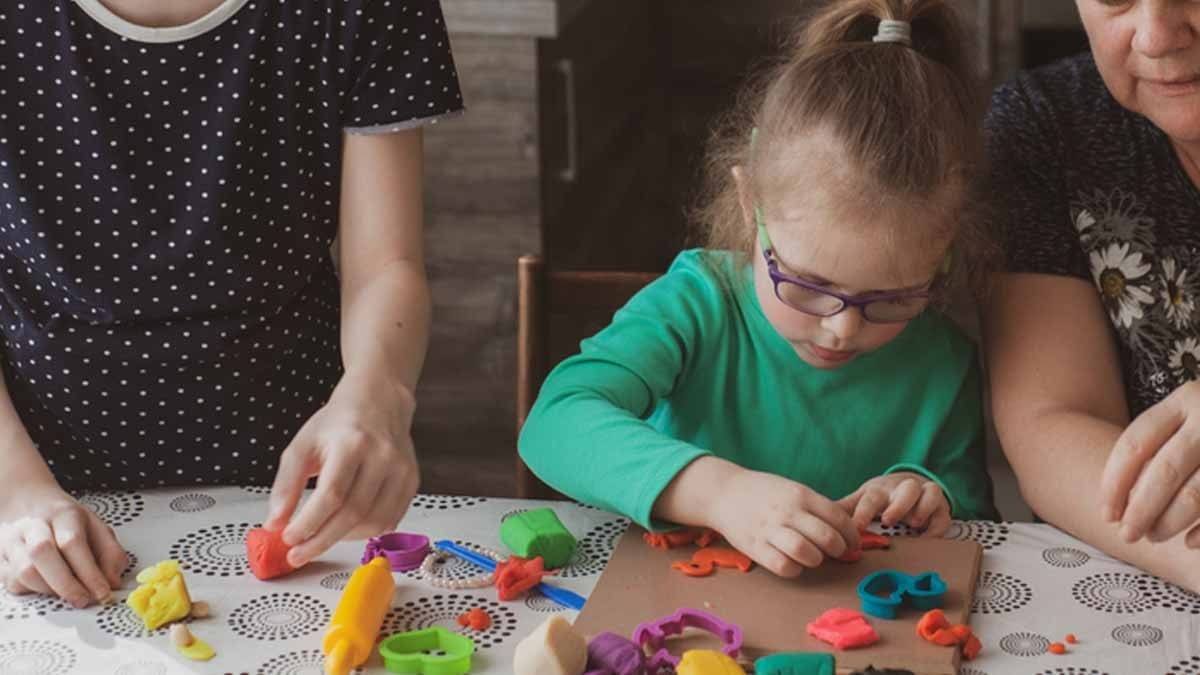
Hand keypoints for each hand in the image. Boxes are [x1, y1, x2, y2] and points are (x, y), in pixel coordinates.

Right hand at [0, 483, 126, 606]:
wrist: (28, 503)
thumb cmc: (66, 520)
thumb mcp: (96, 527)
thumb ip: (111, 553)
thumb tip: (113, 581)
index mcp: (63, 514)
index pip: (73, 542)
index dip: (89, 572)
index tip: (103, 592)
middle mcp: (34, 525)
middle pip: (42, 553)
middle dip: (66, 584)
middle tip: (83, 600)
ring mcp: (12, 540)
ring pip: (24, 571)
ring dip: (49, 590)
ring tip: (67, 593)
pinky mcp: (0, 557)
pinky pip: (11, 582)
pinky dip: (32, 591)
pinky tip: (48, 587)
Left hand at [265, 373, 420, 567]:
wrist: (379, 402)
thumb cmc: (338, 424)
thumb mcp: (302, 445)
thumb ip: (286, 484)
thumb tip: (276, 523)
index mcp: (352, 443)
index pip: (331, 494)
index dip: (308, 523)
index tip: (288, 538)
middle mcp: (383, 456)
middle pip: (352, 513)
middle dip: (321, 540)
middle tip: (298, 554)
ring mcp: (402, 470)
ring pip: (374, 522)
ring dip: (343, 538)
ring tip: (322, 537)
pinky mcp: (412, 481)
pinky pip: (390, 520)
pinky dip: (365, 531)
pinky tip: (346, 527)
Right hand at [707, 468, 859, 577]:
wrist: (723, 492)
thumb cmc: (763, 492)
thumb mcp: (792, 489)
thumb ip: (815, 506)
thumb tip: (846, 527)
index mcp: (800, 494)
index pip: (838, 518)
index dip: (851, 535)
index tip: (853, 543)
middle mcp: (787, 511)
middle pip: (827, 538)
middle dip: (838, 550)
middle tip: (836, 552)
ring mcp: (770, 529)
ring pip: (806, 553)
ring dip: (817, 560)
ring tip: (814, 557)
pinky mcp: (755, 547)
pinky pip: (783, 566)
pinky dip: (794, 569)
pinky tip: (793, 564)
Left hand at [838, 472, 951, 535]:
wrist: (907, 483)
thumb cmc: (880, 496)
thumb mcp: (861, 500)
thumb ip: (844, 510)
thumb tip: (821, 519)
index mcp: (880, 490)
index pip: (871, 499)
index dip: (863, 514)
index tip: (855, 529)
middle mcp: (903, 490)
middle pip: (905, 489)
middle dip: (898, 504)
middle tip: (888, 520)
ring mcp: (924, 496)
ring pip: (930, 493)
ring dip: (922, 507)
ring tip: (914, 523)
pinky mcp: (940, 507)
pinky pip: (943, 514)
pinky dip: (938, 525)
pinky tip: (928, 537)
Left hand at [1102, 381, 1199, 546]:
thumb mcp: (1189, 418)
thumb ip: (1160, 448)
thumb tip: (1119, 504)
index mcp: (1184, 401)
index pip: (1135, 444)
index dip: (1114, 483)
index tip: (1106, 514)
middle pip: (1164, 470)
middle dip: (1140, 509)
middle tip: (1127, 534)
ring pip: (1195, 493)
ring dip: (1169, 521)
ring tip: (1154, 536)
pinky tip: (1189, 542)